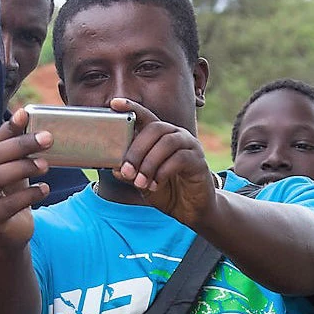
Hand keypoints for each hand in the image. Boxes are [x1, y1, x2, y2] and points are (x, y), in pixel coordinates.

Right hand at [0, 112, 50, 254]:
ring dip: (23, 167)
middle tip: (47, 138)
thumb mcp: (13, 168)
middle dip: (21, 145)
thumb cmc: (10, 195)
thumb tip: (25, 112)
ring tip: (45, 165)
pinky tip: (44, 189)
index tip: (27, 115)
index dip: (9, 128)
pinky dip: (30, 194)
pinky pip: (9, 204)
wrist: (7, 233)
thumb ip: (16, 145)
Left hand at [112, 99, 214, 225]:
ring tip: (141, 182)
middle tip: (126, 171)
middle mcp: (176, 135)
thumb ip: (130, 173)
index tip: (114, 104)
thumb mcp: (142, 182)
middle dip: (136, 150)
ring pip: (167, 142)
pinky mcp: (198, 161)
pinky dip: (163, 172)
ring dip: (149, 163)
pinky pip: (180, 158)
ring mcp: (189, 146)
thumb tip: (116, 168)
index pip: (145, 116)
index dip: (131, 107)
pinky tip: (156, 184)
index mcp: (160, 136)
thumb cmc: (166, 190)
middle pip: (155, 128)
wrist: (189, 210)